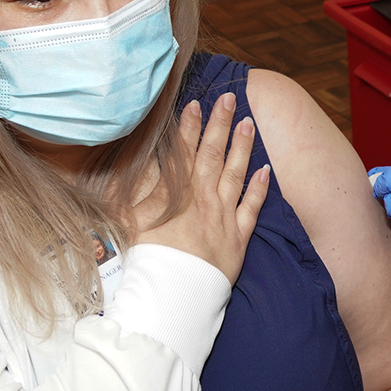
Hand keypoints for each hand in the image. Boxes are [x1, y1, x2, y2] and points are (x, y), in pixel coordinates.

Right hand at [134, 93, 267, 284]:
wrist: (171, 292)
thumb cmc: (143, 258)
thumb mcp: (124, 219)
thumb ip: (127, 188)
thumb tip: (126, 162)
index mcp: (175, 192)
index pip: (183, 150)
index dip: (189, 125)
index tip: (195, 103)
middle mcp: (202, 197)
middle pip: (213, 153)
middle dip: (221, 123)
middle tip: (230, 98)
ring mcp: (223, 216)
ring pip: (236, 173)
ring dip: (242, 146)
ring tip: (249, 123)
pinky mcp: (237, 238)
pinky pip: (252, 207)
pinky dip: (259, 188)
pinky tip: (265, 170)